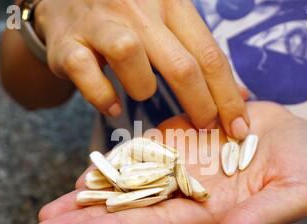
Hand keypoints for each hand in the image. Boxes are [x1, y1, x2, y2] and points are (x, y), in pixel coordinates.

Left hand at [32, 102, 306, 223]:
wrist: (296, 137)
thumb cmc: (301, 170)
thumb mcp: (290, 197)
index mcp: (206, 212)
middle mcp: (184, 193)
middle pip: (128, 209)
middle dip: (85, 221)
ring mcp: (178, 165)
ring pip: (127, 182)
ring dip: (89, 195)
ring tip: (50, 208)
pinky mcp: (179, 139)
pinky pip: (141, 151)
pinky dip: (114, 161)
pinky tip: (88, 174)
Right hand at [33, 0, 249, 138]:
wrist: (65, 0)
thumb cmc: (126, 17)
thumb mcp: (168, 23)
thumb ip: (200, 55)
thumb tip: (241, 96)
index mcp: (171, 3)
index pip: (209, 54)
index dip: (227, 97)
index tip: (239, 128)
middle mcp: (138, 8)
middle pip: (180, 63)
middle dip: (200, 105)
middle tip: (205, 127)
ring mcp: (100, 22)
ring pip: (131, 55)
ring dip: (143, 87)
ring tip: (142, 92)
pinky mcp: (67, 42)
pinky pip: (87, 73)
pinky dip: (102, 96)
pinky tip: (112, 105)